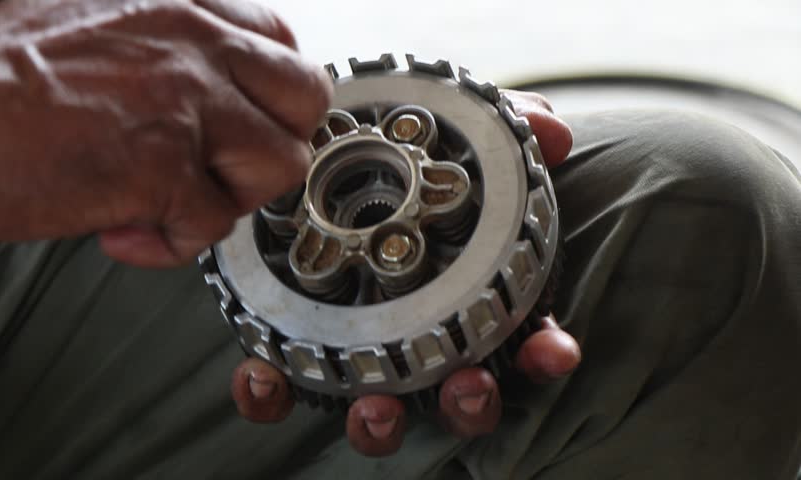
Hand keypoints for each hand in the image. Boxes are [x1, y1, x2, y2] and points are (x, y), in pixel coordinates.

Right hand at [0, 0, 331, 267]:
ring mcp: (187, 104)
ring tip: (174, 200)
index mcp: (182, 5)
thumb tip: (209, 75)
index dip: (267, 95)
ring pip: (280, 164)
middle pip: (304, 98)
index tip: (244, 121)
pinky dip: (171, 244)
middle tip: (227, 165)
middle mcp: (195, 44)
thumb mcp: (94, 17)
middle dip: (271, 142)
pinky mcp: (165, 168)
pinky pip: (213, 226)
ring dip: (230, 196)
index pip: (278, 41)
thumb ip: (162, 38)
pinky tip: (126, 230)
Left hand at [231, 91, 581, 455]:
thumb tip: (553, 136)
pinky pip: (283, 389)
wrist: (308, 154)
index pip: (521, 337)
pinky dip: (272, 394)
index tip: (554, 349)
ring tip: (375, 409)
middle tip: (468, 384)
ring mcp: (358, 351)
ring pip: (381, 413)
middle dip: (470, 402)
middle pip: (458, 393)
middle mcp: (420, 336)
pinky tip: (261, 375)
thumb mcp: (454, 134)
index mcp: (466, 296)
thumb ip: (506, 127)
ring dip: (383, 423)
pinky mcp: (291, 346)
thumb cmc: (391, 158)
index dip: (543, 352)